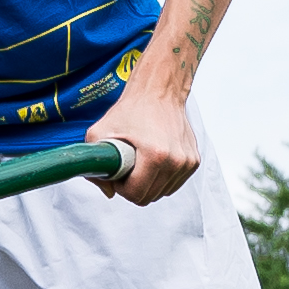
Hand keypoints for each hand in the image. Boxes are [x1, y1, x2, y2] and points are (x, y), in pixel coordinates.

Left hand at [90, 78, 201, 205]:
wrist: (159, 92)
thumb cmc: (130, 110)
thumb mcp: (99, 133)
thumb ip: (95, 166)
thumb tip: (109, 192)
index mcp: (155, 155)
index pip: (135, 194)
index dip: (121, 187)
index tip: (118, 171)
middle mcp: (176, 161)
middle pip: (149, 197)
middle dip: (134, 187)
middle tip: (128, 166)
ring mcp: (187, 162)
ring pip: (162, 193)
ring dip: (148, 183)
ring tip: (141, 161)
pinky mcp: (193, 162)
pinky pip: (172, 184)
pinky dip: (161, 178)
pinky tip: (153, 160)